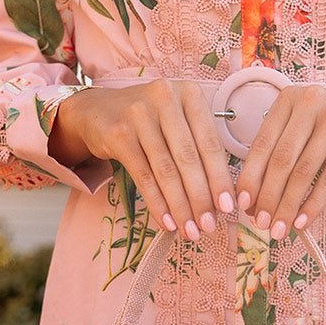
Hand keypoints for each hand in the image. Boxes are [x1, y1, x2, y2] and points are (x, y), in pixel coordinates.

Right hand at [48, 80, 235, 240]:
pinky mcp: (119, 134)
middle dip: (201, 198)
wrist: (97, 111)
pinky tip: (167, 223)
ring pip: (167, 170)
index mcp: (189, 93)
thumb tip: (221, 199)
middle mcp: (165, 98)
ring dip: (180, 206)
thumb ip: (199, 148)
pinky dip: (157, 203)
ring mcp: (139, 114)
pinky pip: (144, 176)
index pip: (210, 143)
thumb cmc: (150, 122)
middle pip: (189, 158)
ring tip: (190, 231)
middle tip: (209, 226)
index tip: (228, 208)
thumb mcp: (178, 121)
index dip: (220, 178)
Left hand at [235, 85, 325, 238]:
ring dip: (288, 207)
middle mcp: (311, 104)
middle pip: (282, 160)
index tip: (242, 204)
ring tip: (278, 229)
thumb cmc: (322, 130)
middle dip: (268, 197)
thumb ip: (274, 154)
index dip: (250, 177)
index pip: (262, 144)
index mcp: (288, 100)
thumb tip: (251, 200)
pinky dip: (312, 206)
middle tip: (260, 223)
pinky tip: (301, 223)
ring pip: (303, 173)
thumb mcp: (297, 128)